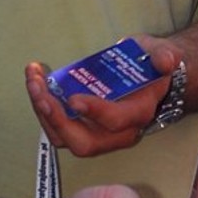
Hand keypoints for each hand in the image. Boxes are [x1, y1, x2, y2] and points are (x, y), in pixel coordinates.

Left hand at [25, 35, 182, 157]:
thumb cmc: (152, 65)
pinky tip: (35, 80)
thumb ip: (164, 56)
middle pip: (84, 143)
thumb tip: (164, 61)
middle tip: (42, 95)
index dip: (95, 112)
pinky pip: (56, 126)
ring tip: (33, 82)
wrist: (147, 76)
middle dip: (58, 121)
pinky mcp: (80, 126)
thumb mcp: (163, 54)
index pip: (116, 121)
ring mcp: (96, 133)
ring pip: (64, 137)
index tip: (74, 98)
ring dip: (43, 113)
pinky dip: (42, 107)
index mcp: (138, 113)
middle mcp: (117, 132)